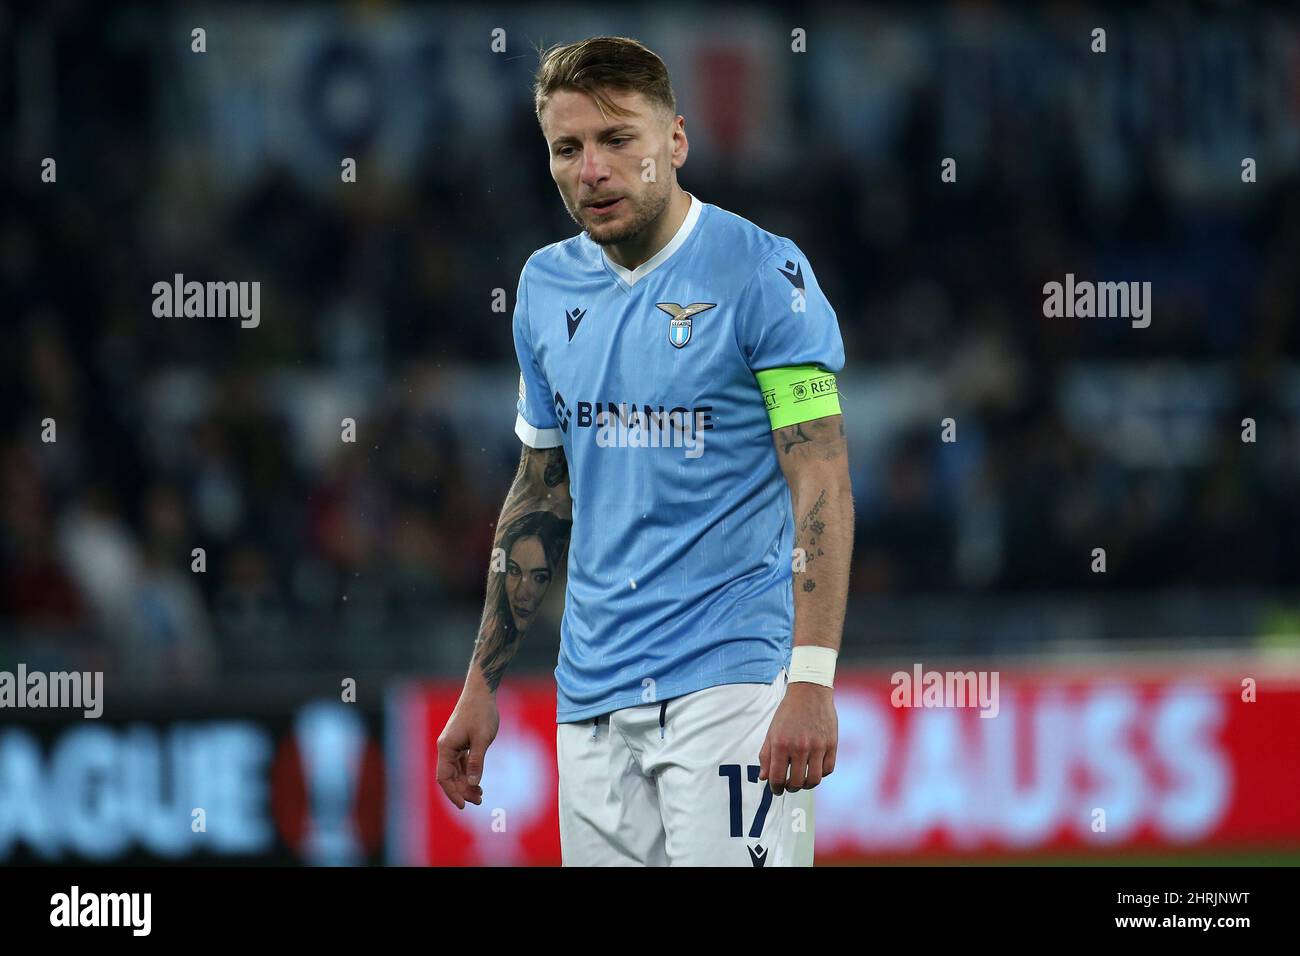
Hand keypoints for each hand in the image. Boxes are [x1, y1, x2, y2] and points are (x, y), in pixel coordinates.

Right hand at [436, 688, 499, 808]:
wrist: (481, 692)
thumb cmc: (481, 713)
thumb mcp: (482, 739)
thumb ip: (477, 761)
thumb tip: (472, 783)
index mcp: (446, 747)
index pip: (444, 777)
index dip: (453, 793)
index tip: (463, 805)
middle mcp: (446, 747)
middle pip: (450, 776)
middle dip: (462, 790)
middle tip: (479, 801)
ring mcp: (452, 744)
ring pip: (455, 770)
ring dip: (466, 783)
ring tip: (480, 794)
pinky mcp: (460, 741)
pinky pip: (461, 762)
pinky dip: (468, 772)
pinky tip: (477, 780)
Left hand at [758, 681, 836, 794]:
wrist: (810, 691)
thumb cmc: (788, 713)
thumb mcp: (772, 731)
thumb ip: (766, 756)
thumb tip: (763, 778)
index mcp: (781, 743)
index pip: (777, 778)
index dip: (776, 788)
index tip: (776, 789)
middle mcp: (799, 746)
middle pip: (796, 783)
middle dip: (790, 788)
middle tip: (789, 786)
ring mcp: (817, 746)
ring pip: (813, 780)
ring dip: (806, 785)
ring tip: (802, 781)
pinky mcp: (831, 744)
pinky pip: (828, 769)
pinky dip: (821, 773)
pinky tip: (814, 769)